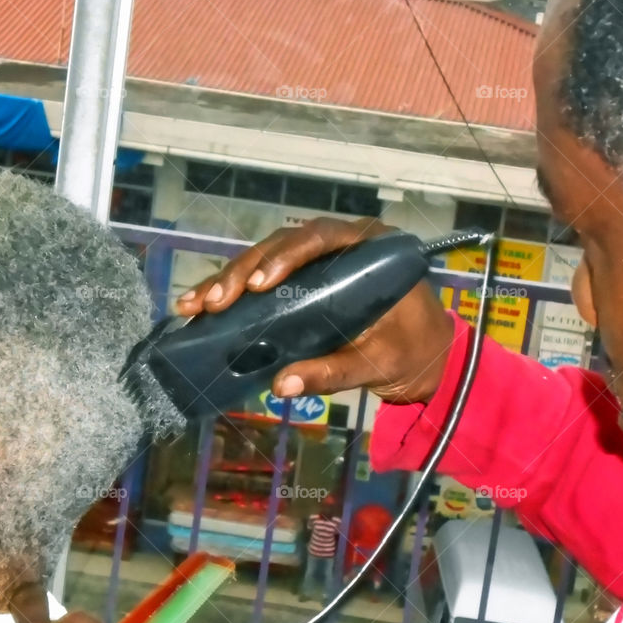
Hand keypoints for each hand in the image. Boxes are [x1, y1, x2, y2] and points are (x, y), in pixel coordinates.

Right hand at [176, 217, 453, 403]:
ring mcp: (318, 262)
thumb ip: (334, 371)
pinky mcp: (303, 281)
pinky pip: (266, 279)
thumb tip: (282, 384)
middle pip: (283, 245)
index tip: (258, 283)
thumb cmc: (411, 351)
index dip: (285, 256)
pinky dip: (237, 293)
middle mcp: (340, 244)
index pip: (321, 238)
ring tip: (195, 304)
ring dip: (230, 280)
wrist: (426, 358)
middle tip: (214, 301)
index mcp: (369, 247)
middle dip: (243, 272)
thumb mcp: (378, 363)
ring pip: (266, 259)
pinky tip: (205, 307)